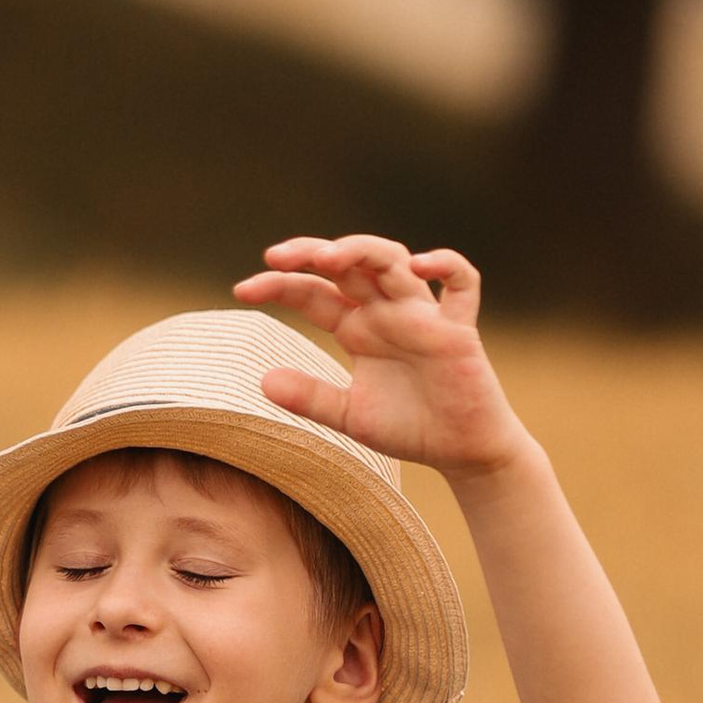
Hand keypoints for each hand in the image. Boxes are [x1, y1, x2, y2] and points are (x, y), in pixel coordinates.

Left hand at [235, 233, 532, 481]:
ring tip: (329, 257)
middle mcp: (386, 312)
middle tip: (275, 256)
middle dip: (311, 254)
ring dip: (362, 251)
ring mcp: (422, 315)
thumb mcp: (349, 415)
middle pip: (348, 265)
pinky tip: (419, 265)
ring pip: (394, 262)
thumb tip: (262, 380)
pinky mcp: (458, 330)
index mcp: (357, 328)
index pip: (312, 293)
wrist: (461, 450)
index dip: (278, 286)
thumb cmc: (409, 426)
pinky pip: (461, 283)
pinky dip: (446, 265)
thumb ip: (310, 398)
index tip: (241, 290)